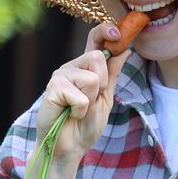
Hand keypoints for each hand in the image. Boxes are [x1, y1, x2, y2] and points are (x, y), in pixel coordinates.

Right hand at [35, 22, 129, 161]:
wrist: (69, 147)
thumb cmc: (85, 125)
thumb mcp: (105, 98)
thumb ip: (112, 75)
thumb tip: (125, 49)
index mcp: (85, 67)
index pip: (94, 39)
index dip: (106, 31)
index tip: (118, 33)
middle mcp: (71, 67)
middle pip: (97, 56)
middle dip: (103, 83)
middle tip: (91, 100)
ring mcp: (60, 76)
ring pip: (91, 78)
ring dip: (90, 100)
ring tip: (78, 110)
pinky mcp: (52, 89)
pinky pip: (80, 96)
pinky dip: (80, 110)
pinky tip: (70, 114)